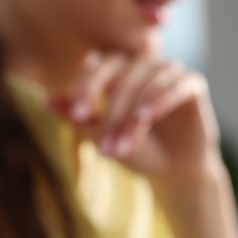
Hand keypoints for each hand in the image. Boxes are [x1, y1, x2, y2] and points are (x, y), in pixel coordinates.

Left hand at [48, 51, 219, 185]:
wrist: (174, 173)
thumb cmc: (138, 150)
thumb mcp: (103, 137)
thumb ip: (78, 119)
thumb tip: (45, 101)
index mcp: (117, 70)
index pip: (97, 67)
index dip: (85, 88)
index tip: (76, 114)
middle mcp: (142, 64)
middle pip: (121, 74)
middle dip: (111, 110)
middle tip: (103, 143)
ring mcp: (169, 71)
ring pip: (146, 83)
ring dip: (133, 116)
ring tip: (126, 147)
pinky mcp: (193, 84)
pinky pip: (175, 84)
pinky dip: (160, 99)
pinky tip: (147, 118)